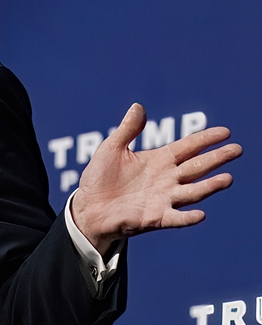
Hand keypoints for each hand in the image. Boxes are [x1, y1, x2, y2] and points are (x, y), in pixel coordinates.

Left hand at [71, 103, 241, 254]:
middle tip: (236, 150)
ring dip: (209, 187)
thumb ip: (128, 130)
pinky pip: (175, 218)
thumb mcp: (112, 149)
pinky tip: (200, 214)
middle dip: (217, 158)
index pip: (187, 147)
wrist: (88, 206)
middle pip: (197, 167)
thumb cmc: (100, 177)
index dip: (205, 139)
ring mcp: (163, 199)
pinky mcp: (155, 217)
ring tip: (228, 179)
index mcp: (158, 160)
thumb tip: (138, 106)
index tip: (225, 132)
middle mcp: (166, 179)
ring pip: (192, 192)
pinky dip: (187, 217)